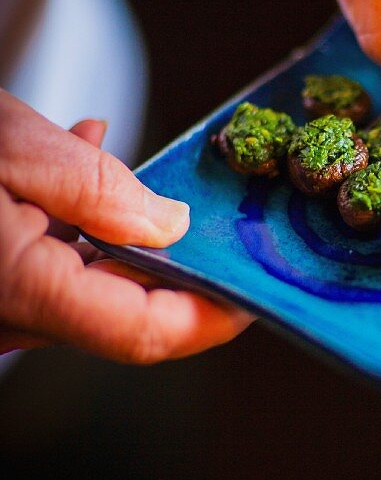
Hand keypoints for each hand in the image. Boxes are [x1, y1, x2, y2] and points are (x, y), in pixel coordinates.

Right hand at [0, 91, 250, 360]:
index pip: (142, 330)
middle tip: (221, 222)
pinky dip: (76, 223)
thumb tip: (172, 225)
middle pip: (122, 311)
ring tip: (135, 165)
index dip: (210, 316)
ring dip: (125, 232)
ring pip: (87, 284)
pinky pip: (49, 267)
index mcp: (23, 291)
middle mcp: (9, 316)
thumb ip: (98, 189)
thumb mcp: (12, 148)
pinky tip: (77, 156)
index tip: (255, 291)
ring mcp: (0, 305)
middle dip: (176, 266)